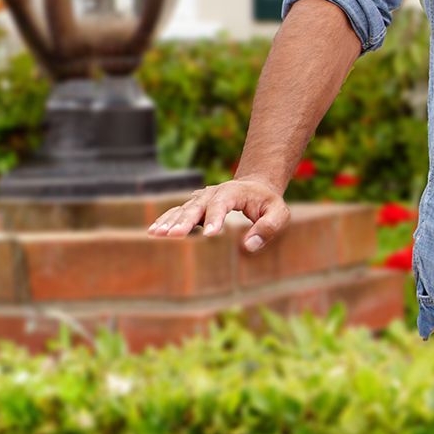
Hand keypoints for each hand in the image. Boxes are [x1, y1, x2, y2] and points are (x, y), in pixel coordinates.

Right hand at [148, 177, 290, 252]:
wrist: (256, 187)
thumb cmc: (268, 203)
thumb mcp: (279, 213)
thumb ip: (268, 227)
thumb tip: (249, 246)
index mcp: (234, 191)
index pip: (222, 204)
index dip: (215, 217)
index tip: (211, 234)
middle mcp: (213, 193)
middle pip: (197, 206)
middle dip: (185, 220)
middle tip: (173, 234)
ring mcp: (202, 199)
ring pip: (183, 209)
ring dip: (170, 221)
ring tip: (156, 233)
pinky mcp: (195, 206)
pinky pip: (177, 212)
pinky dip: (166, 220)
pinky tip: (153, 231)